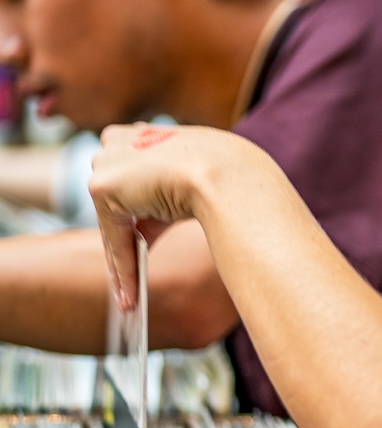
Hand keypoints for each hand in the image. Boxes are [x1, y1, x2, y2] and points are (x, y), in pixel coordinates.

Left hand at [89, 123, 247, 310]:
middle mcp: (123, 140)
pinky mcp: (104, 186)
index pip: (134, 177)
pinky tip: (131, 295)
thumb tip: (156, 230)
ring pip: (113, 220)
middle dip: (125, 234)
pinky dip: (123, 267)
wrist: (229, 175)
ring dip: (123, 257)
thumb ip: (169, 199)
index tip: (144, 239)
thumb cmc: (230, 174)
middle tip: (133, 276)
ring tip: (132, 294)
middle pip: (118, 198)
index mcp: (147, 132)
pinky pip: (114, 237)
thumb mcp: (199, 181)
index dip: (141, 210)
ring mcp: (110, 160)